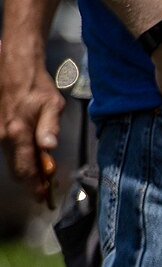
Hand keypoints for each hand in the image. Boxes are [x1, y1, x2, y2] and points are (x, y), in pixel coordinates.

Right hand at [1, 46, 61, 207]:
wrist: (16, 68)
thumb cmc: (36, 86)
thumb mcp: (52, 105)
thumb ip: (50, 128)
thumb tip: (49, 147)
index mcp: (17, 133)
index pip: (26, 168)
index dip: (35, 186)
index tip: (43, 198)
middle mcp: (4, 136)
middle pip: (17, 169)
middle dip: (32, 181)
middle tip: (47, 190)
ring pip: (13, 160)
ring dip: (28, 169)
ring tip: (44, 176)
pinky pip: (10, 150)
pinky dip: (22, 157)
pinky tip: (34, 157)